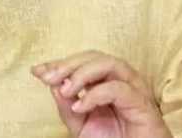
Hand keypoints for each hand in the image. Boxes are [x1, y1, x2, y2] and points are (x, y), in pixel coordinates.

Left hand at [31, 50, 171, 137]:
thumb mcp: (81, 125)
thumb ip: (67, 106)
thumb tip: (54, 85)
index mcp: (107, 81)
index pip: (82, 62)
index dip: (59, 63)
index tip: (37, 70)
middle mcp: (122, 80)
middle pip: (94, 56)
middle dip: (68, 64)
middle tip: (48, 77)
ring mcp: (134, 89)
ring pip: (109, 63)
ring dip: (82, 73)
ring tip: (66, 90)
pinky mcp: (143, 104)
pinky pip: (118, 89)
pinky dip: (96, 94)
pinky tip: (80, 106)